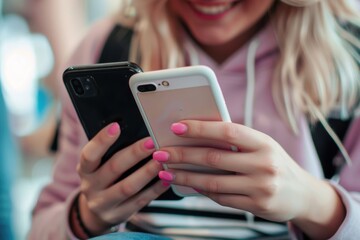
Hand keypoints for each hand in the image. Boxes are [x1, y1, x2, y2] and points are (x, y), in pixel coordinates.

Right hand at [73, 123, 167, 235]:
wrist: (97, 211)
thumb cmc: (103, 177)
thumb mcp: (99, 165)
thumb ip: (110, 152)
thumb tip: (136, 130)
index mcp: (84, 170)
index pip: (89, 154)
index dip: (101, 140)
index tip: (116, 126)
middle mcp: (91, 187)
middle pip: (113, 168)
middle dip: (134, 153)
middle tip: (152, 141)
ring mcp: (104, 204)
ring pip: (128, 187)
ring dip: (147, 172)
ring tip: (161, 159)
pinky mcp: (119, 214)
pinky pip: (140, 201)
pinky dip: (155, 189)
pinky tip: (166, 178)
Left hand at [153, 120, 344, 238]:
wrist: (303, 194)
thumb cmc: (276, 163)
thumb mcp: (262, 146)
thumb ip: (235, 142)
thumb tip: (197, 137)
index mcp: (264, 143)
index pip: (227, 132)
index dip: (200, 129)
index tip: (176, 127)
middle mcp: (264, 165)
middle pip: (213, 158)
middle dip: (182, 155)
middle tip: (160, 153)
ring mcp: (260, 188)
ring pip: (212, 182)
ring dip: (184, 177)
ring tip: (166, 172)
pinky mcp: (256, 207)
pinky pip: (221, 198)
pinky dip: (201, 190)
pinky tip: (188, 184)